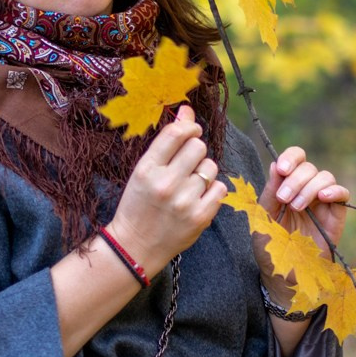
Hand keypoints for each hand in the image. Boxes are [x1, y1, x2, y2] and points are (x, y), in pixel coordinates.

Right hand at [106, 105, 226, 269]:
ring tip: (189, 185)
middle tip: (187, 164)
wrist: (135, 246)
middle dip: (195, 151)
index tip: (191, 131)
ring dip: (203, 172)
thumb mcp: (143, 170)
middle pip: (199, 146)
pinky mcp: (200, 217)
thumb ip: (166, 142)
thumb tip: (187, 110)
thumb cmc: (138, 204)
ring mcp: (184, 201)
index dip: (189, 126)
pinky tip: (198, 197)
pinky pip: (220, 188)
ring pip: (210, 167)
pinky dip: (212, 190)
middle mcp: (166, 184)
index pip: (177, 133)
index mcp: (147, 169)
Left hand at [261, 145, 348, 255]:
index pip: (295, 159)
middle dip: (295, 180)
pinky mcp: (336, 215)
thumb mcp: (262, 219)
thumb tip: (275, 165)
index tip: (282, 168)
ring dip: (309, 187)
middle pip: (309, 167)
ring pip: (325, 177)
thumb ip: (269, 193)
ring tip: (297, 207)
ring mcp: (322, 202)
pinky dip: (335, 191)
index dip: (291, 157)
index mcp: (287, 186)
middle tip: (284, 199)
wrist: (284, 276)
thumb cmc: (271, 248)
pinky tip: (322, 198)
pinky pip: (343, 194)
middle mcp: (306, 190)